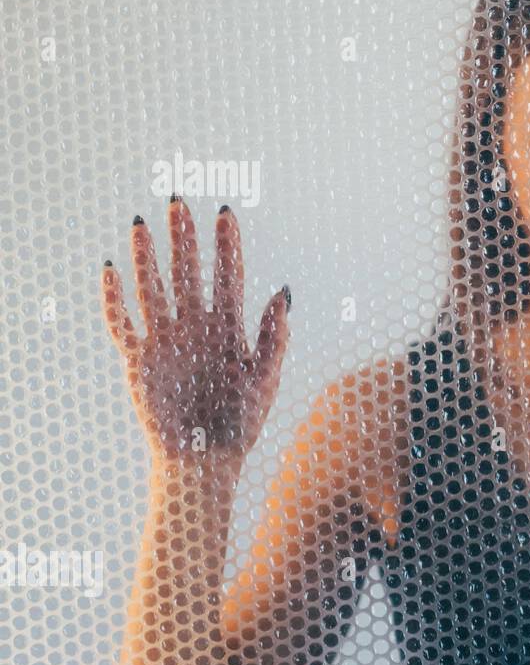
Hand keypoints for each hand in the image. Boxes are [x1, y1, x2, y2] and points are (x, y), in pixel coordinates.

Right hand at [101, 197, 289, 469]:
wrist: (207, 461)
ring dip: (147, 258)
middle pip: (188, 273)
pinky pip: (122, 325)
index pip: (227, 277)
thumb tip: (284, 294)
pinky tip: (111, 271)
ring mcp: (166, 341)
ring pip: (154, 289)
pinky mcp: (140, 361)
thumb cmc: (241, 423)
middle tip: (179, 203)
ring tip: (142, 225)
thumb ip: (274, 337)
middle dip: (184, 239)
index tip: (226, 213)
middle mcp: (196, 328)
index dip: (227, 246)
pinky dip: (115, 300)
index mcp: (229, 329)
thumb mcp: (266, 378)